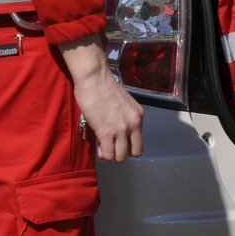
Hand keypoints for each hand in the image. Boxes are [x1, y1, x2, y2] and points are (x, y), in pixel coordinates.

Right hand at [59, 35, 143, 162]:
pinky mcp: (106, 133)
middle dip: (122, 153)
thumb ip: (125, 117)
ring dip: (111, 154)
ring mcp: (120, 130)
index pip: (140, 142)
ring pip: (120, 157)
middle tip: (111, 145)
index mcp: (138, 116)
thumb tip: (119, 131)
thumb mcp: (124, 103)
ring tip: (103, 145)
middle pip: (134, 153)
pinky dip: (102, 153)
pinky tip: (98, 144)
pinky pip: (108, 154)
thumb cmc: (104, 86)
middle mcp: (133, 124)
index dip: (128, 146)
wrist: (94, 78)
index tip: (118, 141)